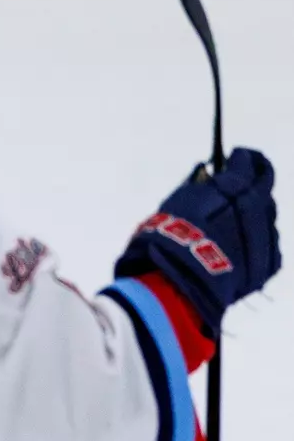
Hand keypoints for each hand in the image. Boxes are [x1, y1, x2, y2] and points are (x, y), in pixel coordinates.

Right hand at [114, 148, 279, 333]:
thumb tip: (212, 173)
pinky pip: (270, 245)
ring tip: (233, 221)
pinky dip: (259, 239)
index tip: (236, 156)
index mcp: (238, 192)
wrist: (179, 284)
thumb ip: (202, 183)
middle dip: (251, 186)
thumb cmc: (171, 235)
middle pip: (264, 191)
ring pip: (268, 218)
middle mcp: (260, 213)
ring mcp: (267, 241)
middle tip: (233, 188)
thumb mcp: (181, 199)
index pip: (252, 165)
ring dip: (255, 214)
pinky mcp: (268, 266)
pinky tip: (241, 242)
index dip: (245, 158)